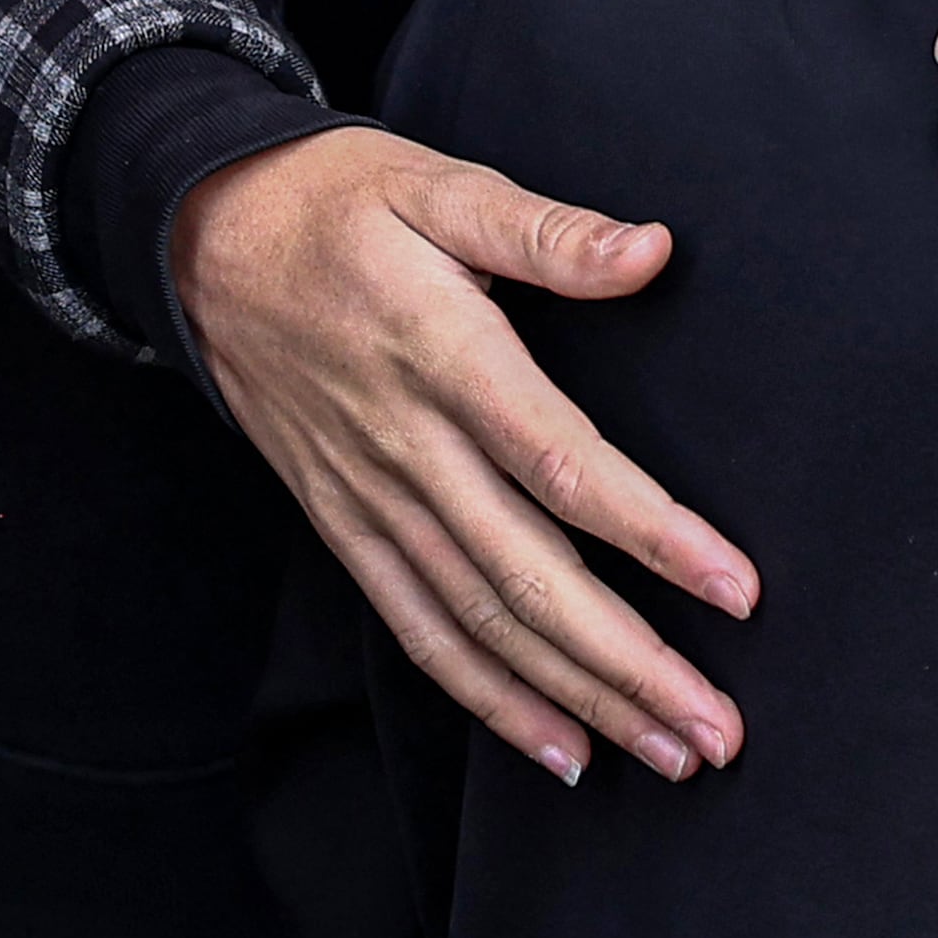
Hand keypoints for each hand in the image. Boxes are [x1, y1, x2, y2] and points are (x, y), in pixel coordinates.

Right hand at [174, 127, 757, 789]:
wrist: (202, 239)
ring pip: (481, 624)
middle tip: (716, 730)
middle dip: (630, 665)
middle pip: (530, 578)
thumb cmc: (336, 202)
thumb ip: (547, 232)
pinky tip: (560, 747)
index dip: (653, 534)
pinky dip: (488, 699)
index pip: (564, 466)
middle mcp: (408, 448)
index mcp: (445, 357)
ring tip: (666, 752)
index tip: (735, 589)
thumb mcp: (440, 185)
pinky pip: (418, 631)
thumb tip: (652, 251)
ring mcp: (372, 499)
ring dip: (577, 698)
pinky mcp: (345, 526)